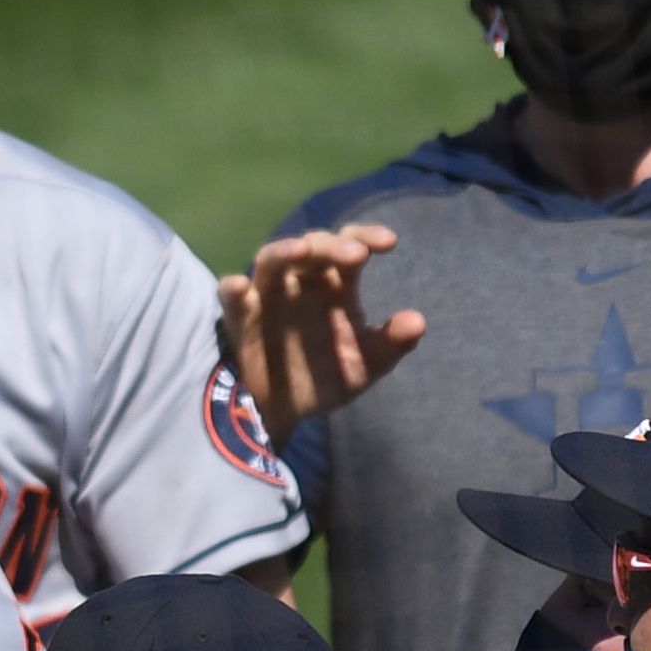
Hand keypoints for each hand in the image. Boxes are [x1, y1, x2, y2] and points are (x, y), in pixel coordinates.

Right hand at [215, 228, 423, 429]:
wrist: (285, 413)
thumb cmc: (325, 378)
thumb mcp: (363, 366)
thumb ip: (390, 344)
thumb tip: (418, 322)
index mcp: (334, 284)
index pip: (349, 245)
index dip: (366, 237)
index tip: (390, 243)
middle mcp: (300, 281)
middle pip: (313, 246)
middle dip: (332, 246)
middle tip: (356, 255)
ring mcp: (267, 295)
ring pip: (271, 260)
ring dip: (284, 252)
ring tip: (301, 251)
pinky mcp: (239, 318)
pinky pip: (232, 297)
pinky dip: (233, 289)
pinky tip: (239, 287)